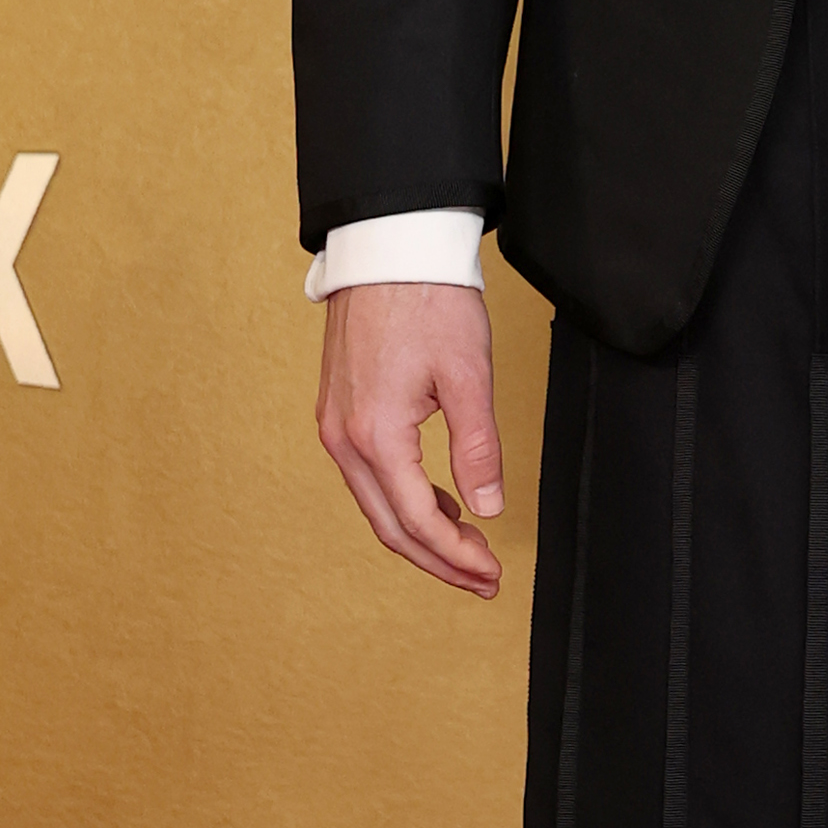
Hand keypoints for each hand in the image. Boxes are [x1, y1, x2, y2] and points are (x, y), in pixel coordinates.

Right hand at [315, 279, 507, 595]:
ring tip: (467, 551)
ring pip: (376, 505)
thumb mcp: (468, 376)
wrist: (388, 248)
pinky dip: (403, 500)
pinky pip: (368, 476)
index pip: (417, 521)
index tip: (491, 571)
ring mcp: (335, 425)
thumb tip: (487, 508)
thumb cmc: (428, 299)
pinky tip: (439, 504)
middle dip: (438, 561)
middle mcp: (344, 438)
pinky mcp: (339, 411)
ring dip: (421, 534)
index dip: (456, 556)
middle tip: (483, 578)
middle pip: (390, 527)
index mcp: (376, 435)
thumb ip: (477, 449)